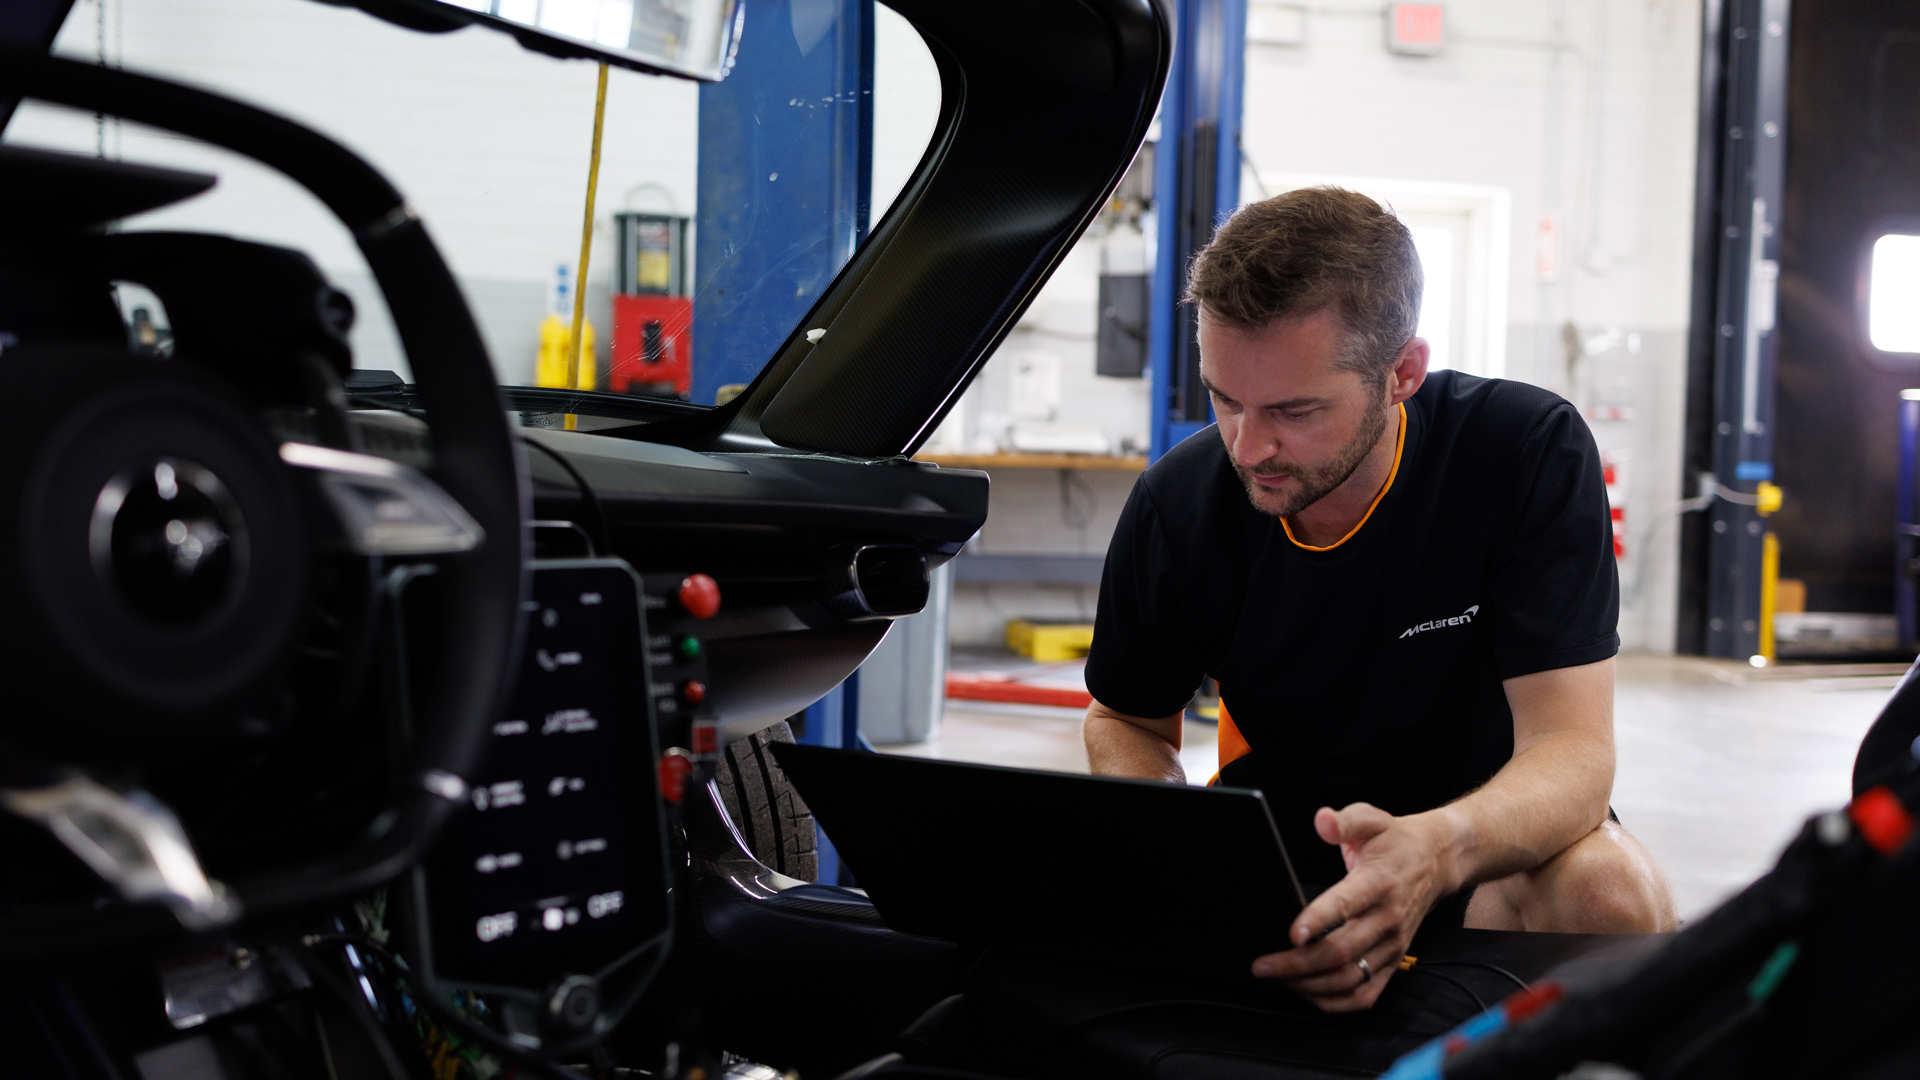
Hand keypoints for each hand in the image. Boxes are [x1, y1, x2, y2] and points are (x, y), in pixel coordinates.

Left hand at [1250, 803, 1457, 1011]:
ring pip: (1350, 978)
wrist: (1436, 862)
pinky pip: (1366, 993)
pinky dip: (1335, 1002)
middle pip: (1342, 950)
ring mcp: (1392, 944)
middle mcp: (1388, 918)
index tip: (1292, 934)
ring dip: (1310, 985)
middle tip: (1262, 965)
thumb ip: (1345, 820)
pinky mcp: (1393, 961)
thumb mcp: (1372, 818)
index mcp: (1379, 882)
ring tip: (1276, 979)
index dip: (1319, 920)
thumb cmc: (1394, 841)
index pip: (1348, 904)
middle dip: (1297, 963)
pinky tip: (1307, 993)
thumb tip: (1323, 821)